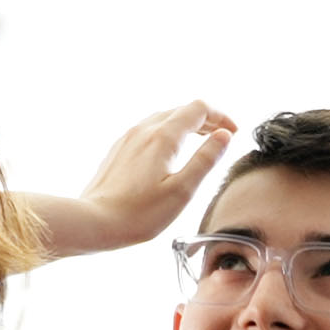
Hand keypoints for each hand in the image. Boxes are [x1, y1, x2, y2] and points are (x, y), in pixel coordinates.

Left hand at [31, 100, 237, 258]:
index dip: (221, 116)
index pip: (198, 109)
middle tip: (223, 136)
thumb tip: (224, 136)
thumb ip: (205, 159)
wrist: (95, 220)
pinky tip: (172, 150)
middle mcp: (144, 130)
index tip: (234, 132)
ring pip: (164, 117)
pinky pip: (149, 129)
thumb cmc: (139, 213)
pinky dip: (169, 132)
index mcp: (163, 137)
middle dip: (207, 119)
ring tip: (202, 140)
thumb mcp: (182, 190)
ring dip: (187, 124)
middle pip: (182, 110)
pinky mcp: (120, 148)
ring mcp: (129, 137)